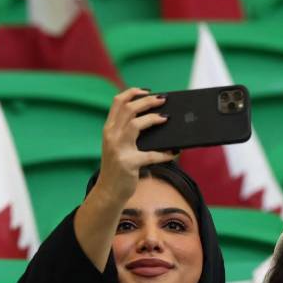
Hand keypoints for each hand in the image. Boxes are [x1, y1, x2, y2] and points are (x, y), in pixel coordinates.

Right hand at [91, 88, 175, 205]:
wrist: (108, 192)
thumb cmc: (118, 168)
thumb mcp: (118, 146)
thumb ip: (128, 132)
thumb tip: (155, 119)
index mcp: (109, 129)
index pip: (117, 102)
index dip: (132, 92)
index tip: (147, 90)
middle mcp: (111, 136)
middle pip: (128, 109)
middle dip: (147, 101)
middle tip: (163, 99)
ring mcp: (118, 149)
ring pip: (135, 125)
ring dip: (153, 118)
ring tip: (167, 118)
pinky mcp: (128, 164)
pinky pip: (150, 155)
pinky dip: (165, 153)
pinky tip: (175, 152)